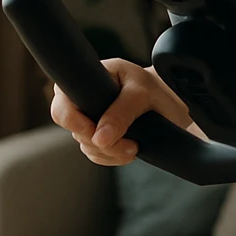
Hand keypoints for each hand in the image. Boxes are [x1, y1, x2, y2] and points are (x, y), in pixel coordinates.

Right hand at [49, 59, 194, 165]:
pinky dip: (112, 157)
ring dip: (110, 152)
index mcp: (90, 78)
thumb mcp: (142, 94)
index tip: (94, 132)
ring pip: (86, 145)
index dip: (73, 121)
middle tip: (127, 144)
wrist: (172, 104)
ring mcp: (91, 118)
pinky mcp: (100, 136)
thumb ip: (121, 112)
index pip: (62, 102)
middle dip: (100, 142)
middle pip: (74, 129)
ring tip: (134, 146)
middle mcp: (85, 98)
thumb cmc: (157, 89)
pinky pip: (96, 154)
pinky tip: (130, 151)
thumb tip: (99, 138)